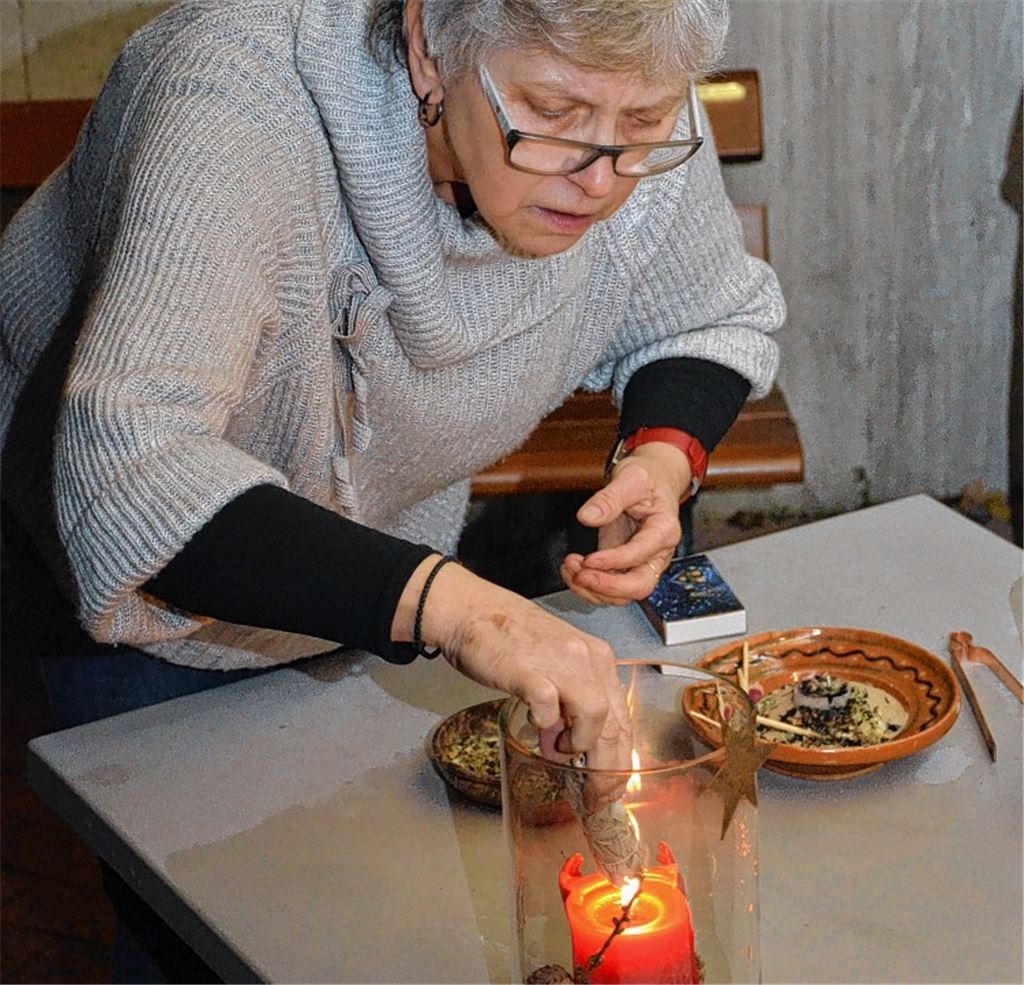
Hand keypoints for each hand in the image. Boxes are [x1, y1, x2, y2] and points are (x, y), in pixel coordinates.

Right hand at [393, 558, 632, 772]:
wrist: (473, 610)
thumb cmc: (510, 638)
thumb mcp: (553, 666)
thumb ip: (566, 704)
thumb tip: (564, 746)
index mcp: (597, 659)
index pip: (623, 718)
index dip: (620, 759)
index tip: (610, 785)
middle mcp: (587, 658)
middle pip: (615, 724)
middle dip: (607, 769)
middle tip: (593, 794)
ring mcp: (560, 662)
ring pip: (596, 714)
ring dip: (580, 744)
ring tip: (558, 750)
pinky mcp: (529, 669)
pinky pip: (549, 705)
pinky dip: (545, 722)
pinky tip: (535, 725)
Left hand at [561, 441, 691, 605]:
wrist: (653, 480)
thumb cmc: (648, 478)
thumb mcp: (631, 478)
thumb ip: (610, 498)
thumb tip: (587, 516)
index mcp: (664, 530)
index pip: (641, 554)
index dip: (614, 561)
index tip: (589, 559)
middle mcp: (656, 553)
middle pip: (640, 586)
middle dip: (607, 587)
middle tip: (580, 574)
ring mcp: (641, 563)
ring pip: (623, 594)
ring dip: (593, 588)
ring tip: (570, 567)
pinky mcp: (624, 566)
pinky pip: (610, 588)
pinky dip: (588, 585)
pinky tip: (572, 570)